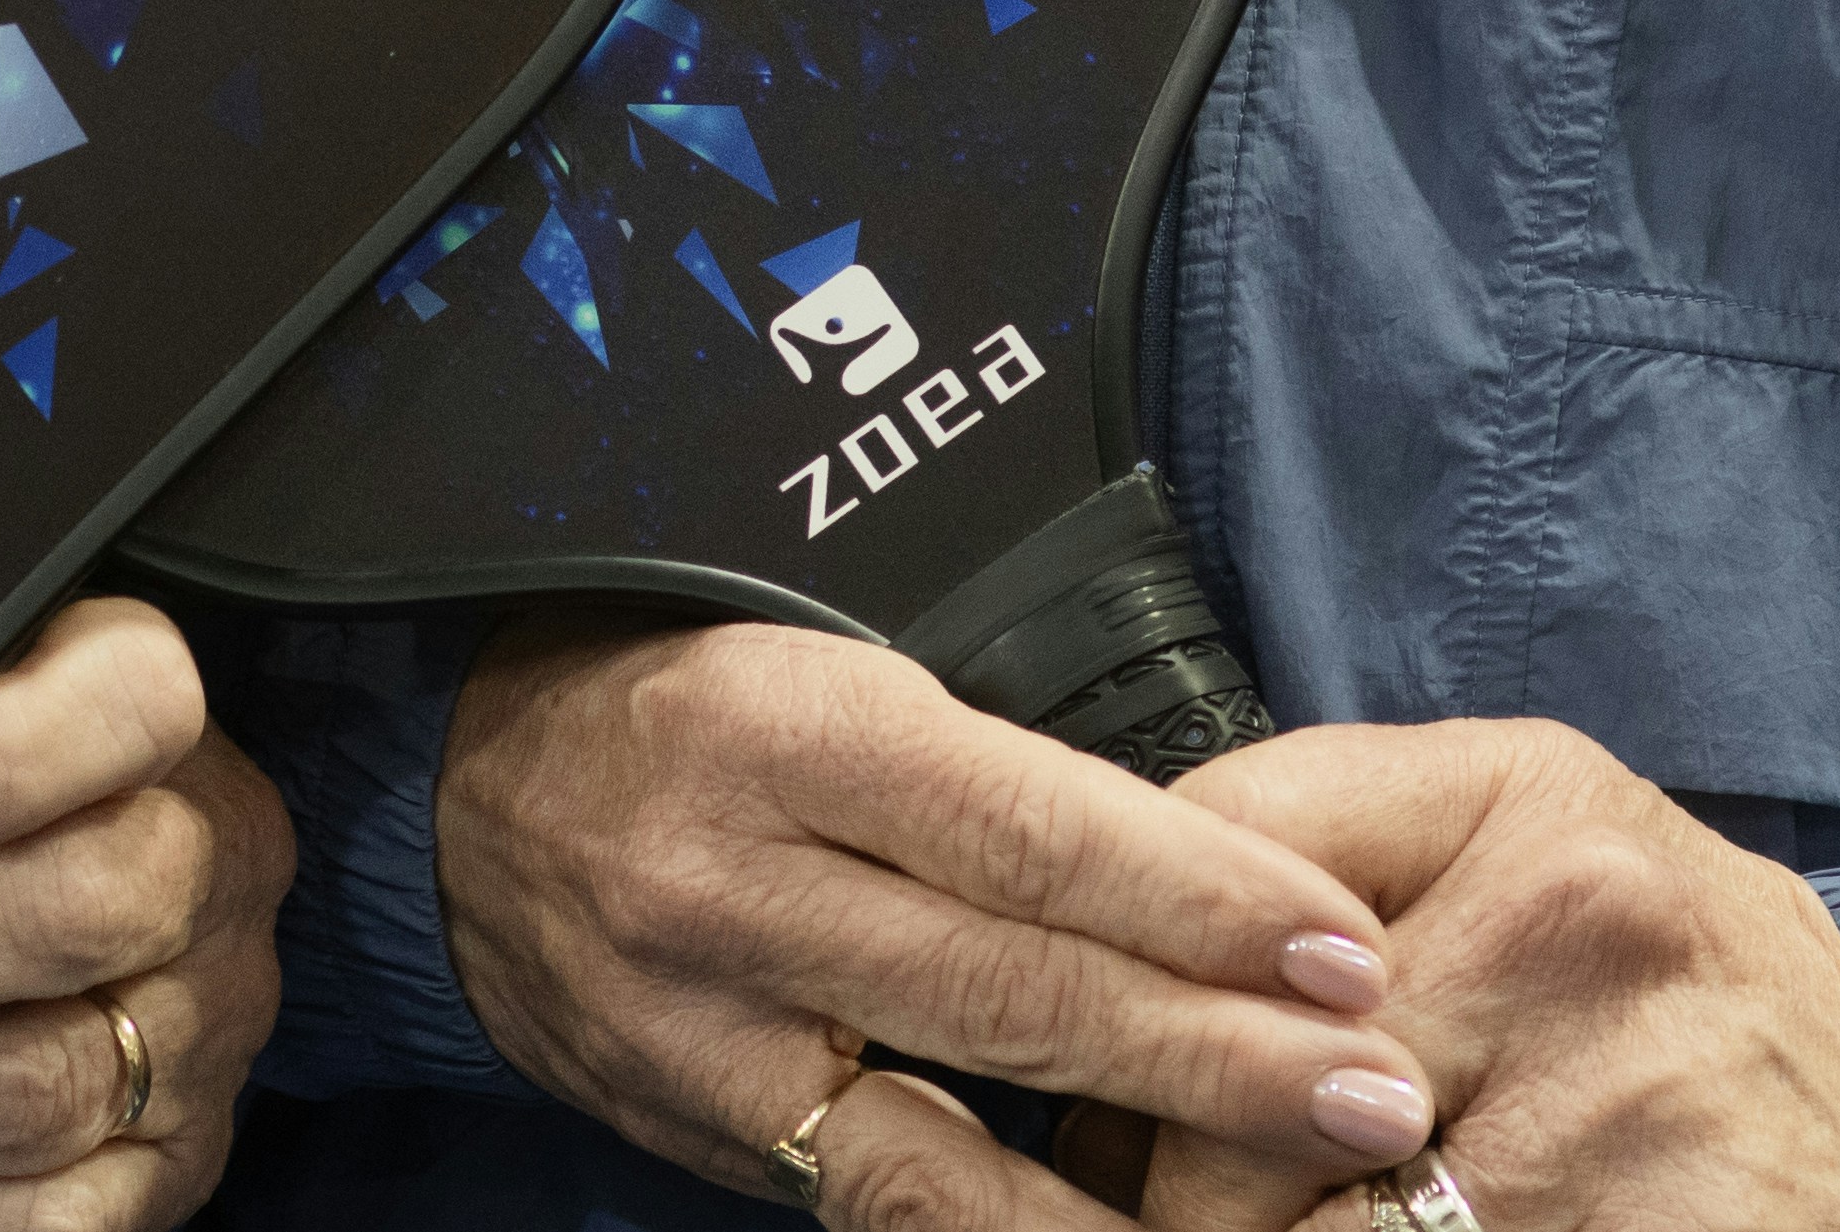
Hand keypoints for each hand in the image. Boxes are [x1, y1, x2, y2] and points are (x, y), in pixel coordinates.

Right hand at [432, 618, 1425, 1226]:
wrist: (454, 790)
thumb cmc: (683, 692)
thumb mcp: (822, 664)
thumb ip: (986, 773)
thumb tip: (1211, 868)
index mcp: (781, 725)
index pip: (1030, 828)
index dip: (1202, 895)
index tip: (1345, 945)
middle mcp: (729, 878)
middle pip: (1014, 982)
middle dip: (1220, 1047)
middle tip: (1384, 1085)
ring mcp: (697, 1021)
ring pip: (954, 1109)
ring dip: (1149, 1151)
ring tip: (1310, 1165)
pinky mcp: (684, 1120)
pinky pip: (874, 1189)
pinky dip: (1012, 1211)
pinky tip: (1128, 1225)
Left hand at [1125, 723, 1839, 1231]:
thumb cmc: (1680, 982)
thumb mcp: (1531, 835)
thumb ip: (1334, 847)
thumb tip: (1111, 936)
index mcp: (1525, 807)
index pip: (1218, 856)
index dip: (1132, 974)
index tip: (1108, 1041)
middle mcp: (1571, 933)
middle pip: (1231, 1076)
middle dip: (1176, 1160)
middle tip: (1175, 1184)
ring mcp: (1611, 1115)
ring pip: (1291, 1221)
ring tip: (1310, 1215)